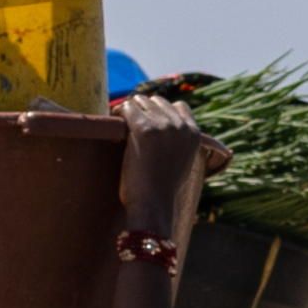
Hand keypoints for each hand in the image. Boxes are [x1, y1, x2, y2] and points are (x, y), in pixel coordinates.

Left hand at [112, 93, 226, 248]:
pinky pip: (127, 108)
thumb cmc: (162, 191)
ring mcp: (163, 126)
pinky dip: (118, 113)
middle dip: (143, 109)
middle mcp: (181, 126)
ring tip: (121, 124)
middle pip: (157, 101)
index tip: (149, 121)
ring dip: (129, 110)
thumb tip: (166, 133)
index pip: (179, 106)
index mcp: (194, 134)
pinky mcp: (143, 129)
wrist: (153, 205)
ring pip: (140, 101)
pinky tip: (113, 123)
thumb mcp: (182, 164)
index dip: (161, 111)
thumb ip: (179, 144)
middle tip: (130, 124)